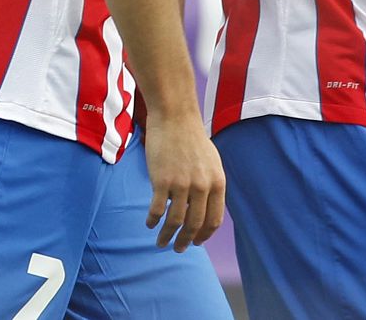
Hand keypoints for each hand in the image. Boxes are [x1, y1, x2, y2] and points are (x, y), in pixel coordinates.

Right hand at [142, 113, 225, 251]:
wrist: (174, 116)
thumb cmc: (191, 137)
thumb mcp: (211, 162)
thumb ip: (210, 184)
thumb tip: (203, 206)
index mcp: (217, 184)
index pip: (213, 220)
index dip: (204, 235)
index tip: (196, 242)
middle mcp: (202, 187)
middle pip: (194, 224)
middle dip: (186, 242)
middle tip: (178, 249)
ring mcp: (181, 184)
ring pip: (175, 221)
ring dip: (167, 236)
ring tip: (161, 242)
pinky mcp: (161, 180)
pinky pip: (156, 208)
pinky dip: (152, 220)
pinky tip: (149, 223)